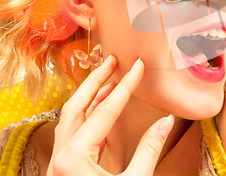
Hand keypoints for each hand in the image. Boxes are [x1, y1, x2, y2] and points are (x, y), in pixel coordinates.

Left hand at [47, 56, 172, 175]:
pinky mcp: (65, 172)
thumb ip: (149, 150)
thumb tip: (165, 122)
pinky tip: (103, 112)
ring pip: (71, 120)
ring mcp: (59, 165)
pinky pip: (73, 135)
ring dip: (90, 98)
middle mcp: (60, 158)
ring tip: (109, 82)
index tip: (138, 66)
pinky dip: (88, 118)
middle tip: (112, 62)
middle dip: (95, 81)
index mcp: (73, 157)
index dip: (125, 86)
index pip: (105, 112)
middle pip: (76, 107)